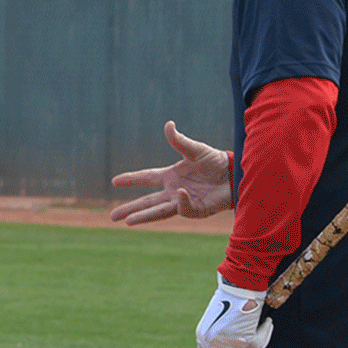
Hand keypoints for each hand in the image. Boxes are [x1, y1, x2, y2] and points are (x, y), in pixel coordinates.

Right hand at [109, 121, 233, 224]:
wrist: (235, 175)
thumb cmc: (215, 161)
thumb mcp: (196, 149)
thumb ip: (180, 141)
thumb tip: (169, 125)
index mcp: (170, 176)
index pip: (146, 177)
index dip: (131, 179)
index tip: (115, 181)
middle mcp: (173, 190)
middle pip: (147, 202)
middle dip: (130, 209)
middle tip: (112, 217)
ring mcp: (183, 202)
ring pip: (158, 212)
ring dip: (143, 216)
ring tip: (128, 222)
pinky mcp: (196, 210)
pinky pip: (184, 209)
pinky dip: (181, 203)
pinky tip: (180, 194)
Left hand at [196, 277, 272, 347]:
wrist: (242, 282)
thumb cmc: (233, 297)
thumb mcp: (219, 320)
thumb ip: (220, 338)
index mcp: (202, 336)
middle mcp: (211, 342)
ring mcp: (226, 342)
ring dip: (254, 342)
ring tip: (256, 325)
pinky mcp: (242, 339)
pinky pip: (259, 345)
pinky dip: (265, 333)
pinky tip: (264, 322)